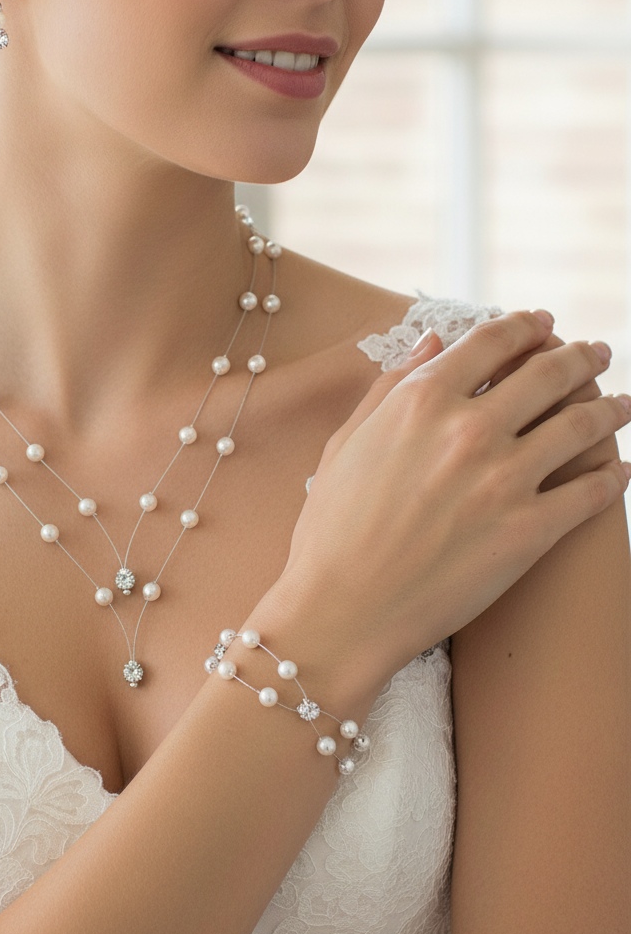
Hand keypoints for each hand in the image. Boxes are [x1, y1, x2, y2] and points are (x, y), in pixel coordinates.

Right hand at [280, 310, 629, 673]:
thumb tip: (434, 342)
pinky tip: (621, 469)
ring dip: (611, 407)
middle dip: (581, 355)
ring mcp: (505, 481)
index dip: (525, 325)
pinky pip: (591, 492)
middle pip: (550, 372)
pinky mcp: (530, 532)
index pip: (492, 341)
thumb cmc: (331, 529)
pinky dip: (615, 476)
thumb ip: (390, 386)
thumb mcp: (346, 443)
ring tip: (622, 404)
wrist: (342, 609)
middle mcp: (469, 430)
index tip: (541, 323)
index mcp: (421, 401)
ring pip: (583, 425)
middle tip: (597, 352)